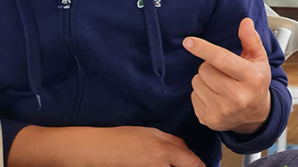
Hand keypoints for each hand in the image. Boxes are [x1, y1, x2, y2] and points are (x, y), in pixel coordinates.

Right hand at [9, 126, 204, 166]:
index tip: (205, 165)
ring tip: (171, 162)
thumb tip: (188, 152)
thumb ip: (173, 142)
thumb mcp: (150, 132)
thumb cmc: (119, 138)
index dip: (200, 165)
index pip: (194, 164)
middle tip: (188, 164)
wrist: (92, 150)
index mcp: (164, 152)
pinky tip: (158, 165)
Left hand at [184, 18, 271, 133]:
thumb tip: (245, 22)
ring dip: (204, 79)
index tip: (188, 42)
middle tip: (222, 71)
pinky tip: (215, 96)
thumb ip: (251, 40)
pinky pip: (193, 96)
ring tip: (219, 84)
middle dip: (209, 66)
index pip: (222, 59)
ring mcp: (223, 111)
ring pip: (196, 82)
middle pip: (205, 69)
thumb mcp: (259, 60)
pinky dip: (201, 93)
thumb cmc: (256, 83)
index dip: (204, 48)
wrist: (256, 116)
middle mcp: (237, 97)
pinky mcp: (210, 120)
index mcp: (251, 78)